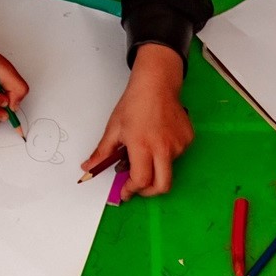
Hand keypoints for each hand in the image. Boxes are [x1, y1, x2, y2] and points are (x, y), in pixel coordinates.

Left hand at [85, 45, 191, 199]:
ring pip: (168, 169)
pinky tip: (159, 139)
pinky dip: (166, 155)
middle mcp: (163, 148)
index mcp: (142, 146)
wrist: (157, 83)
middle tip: (138, 187)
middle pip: (162, 186)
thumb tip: (88, 167)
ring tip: (147, 150)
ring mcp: (178, 145)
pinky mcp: (187, 139)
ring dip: (156, 167)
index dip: (132, 190)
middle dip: (149, 192)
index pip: (141, 180)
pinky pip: (177, 156)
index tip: (125, 191)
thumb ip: (102, 152)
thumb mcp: (114, 128)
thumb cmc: (134, 104)